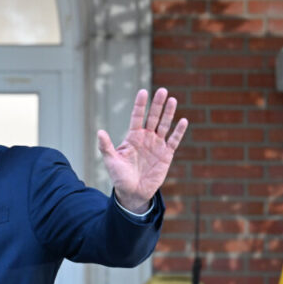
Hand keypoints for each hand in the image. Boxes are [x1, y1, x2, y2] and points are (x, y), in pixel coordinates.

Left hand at [97, 88, 187, 213]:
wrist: (133, 192)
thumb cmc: (120, 176)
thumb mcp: (111, 161)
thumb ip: (106, 146)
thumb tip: (99, 131)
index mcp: (133, 136)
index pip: (137, 116)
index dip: (140, 104)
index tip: (143, 91)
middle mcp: (146, 137)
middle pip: (153, 117)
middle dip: (157, 104)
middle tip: (162, 91)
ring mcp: (157, 145)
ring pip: (164, 125)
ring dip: (169, 113)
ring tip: (172, 100)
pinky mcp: (166, 154)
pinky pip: (174, 140)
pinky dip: (179, 131)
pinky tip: (183, 120)